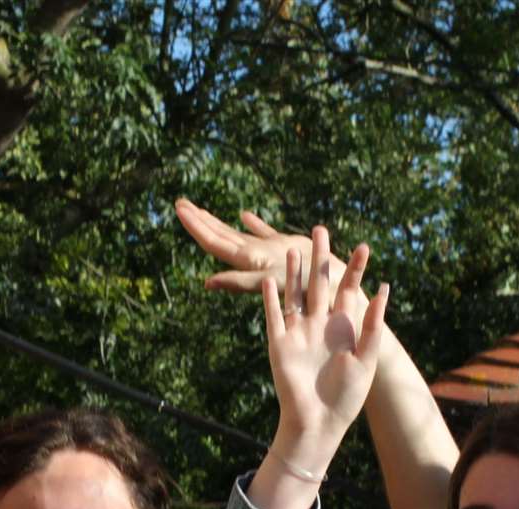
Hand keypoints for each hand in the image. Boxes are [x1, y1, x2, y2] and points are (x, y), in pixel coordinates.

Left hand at [176, 197, 348, 295]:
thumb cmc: (310, 293)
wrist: (339, 294)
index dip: (196, 227)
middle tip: (179, 203)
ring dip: (218, 222)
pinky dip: (254, 224)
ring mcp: (268, 254)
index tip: (179, 210)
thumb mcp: (273, 283)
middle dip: (199, 220)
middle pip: (219, 237)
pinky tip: (244, 214)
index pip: (214, 242)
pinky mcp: (287, 249)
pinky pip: (266, 234)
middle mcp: (254, 258)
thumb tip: (207, 283)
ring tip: (200, 210)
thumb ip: (242, 281)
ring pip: (238, 235)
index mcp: (249, 263)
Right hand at [261, 225, 387, 470]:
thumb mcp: (366, 358)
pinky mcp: (279, 345)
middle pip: (319, 284)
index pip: (348, 290)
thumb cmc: (346, 396)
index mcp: (342, 328)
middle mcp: (319, 325)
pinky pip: (274, 317)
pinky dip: (271, 299)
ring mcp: (298, 333)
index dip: (355, 269)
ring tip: (293, 248)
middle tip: (321, 230)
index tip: (364, 247)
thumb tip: (383, 291)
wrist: (319, 422)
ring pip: (295, 295)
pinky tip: (269, 280)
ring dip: (294, 273)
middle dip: (320, 258)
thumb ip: (372, 325)